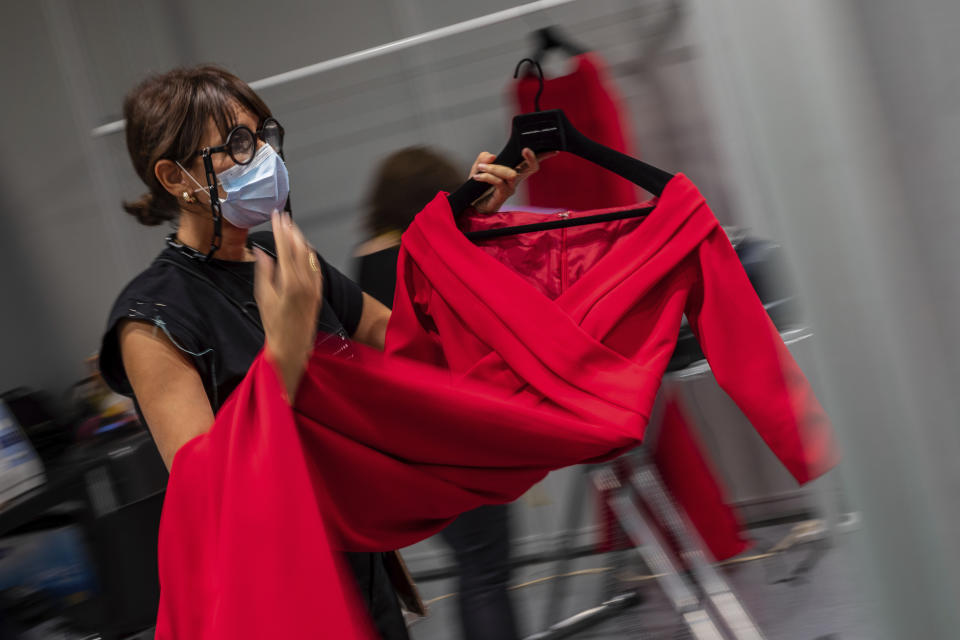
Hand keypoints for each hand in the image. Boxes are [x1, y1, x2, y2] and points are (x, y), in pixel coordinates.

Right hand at [254, 211, 323, 402]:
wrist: (292, 345)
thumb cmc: (274, 325)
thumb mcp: (263, 298)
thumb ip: (264, 272)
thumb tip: (260, 252)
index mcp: (289, 282)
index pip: (285, 248)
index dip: (280, 230)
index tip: (276, 216)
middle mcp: (305, 282)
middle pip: (298, 248)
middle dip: (291, 230)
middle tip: (284, 217)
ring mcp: (314, 286)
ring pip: (308, 256)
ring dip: (300, 240)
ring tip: (292, 228)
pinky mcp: (318, 292)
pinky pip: (315, 267)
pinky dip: (309, 255)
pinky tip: (305, 249)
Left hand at [469, 147, 556, 213]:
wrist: (473, 204)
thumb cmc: (479, 188)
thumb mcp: (479, 168)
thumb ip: (484, 159)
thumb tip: (491, 155)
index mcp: (513, 171)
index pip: (530, 162)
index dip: (542, 156)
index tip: (552, 149)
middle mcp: (515, 180)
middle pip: (531, 168)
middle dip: (531, 158)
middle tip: (525, 149)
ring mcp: (511, 188)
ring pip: (511, 173)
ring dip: (495, 168)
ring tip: (481, 168)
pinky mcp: (503, 194)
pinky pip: (498, 182)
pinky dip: (487, 176)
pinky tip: (478, 176)